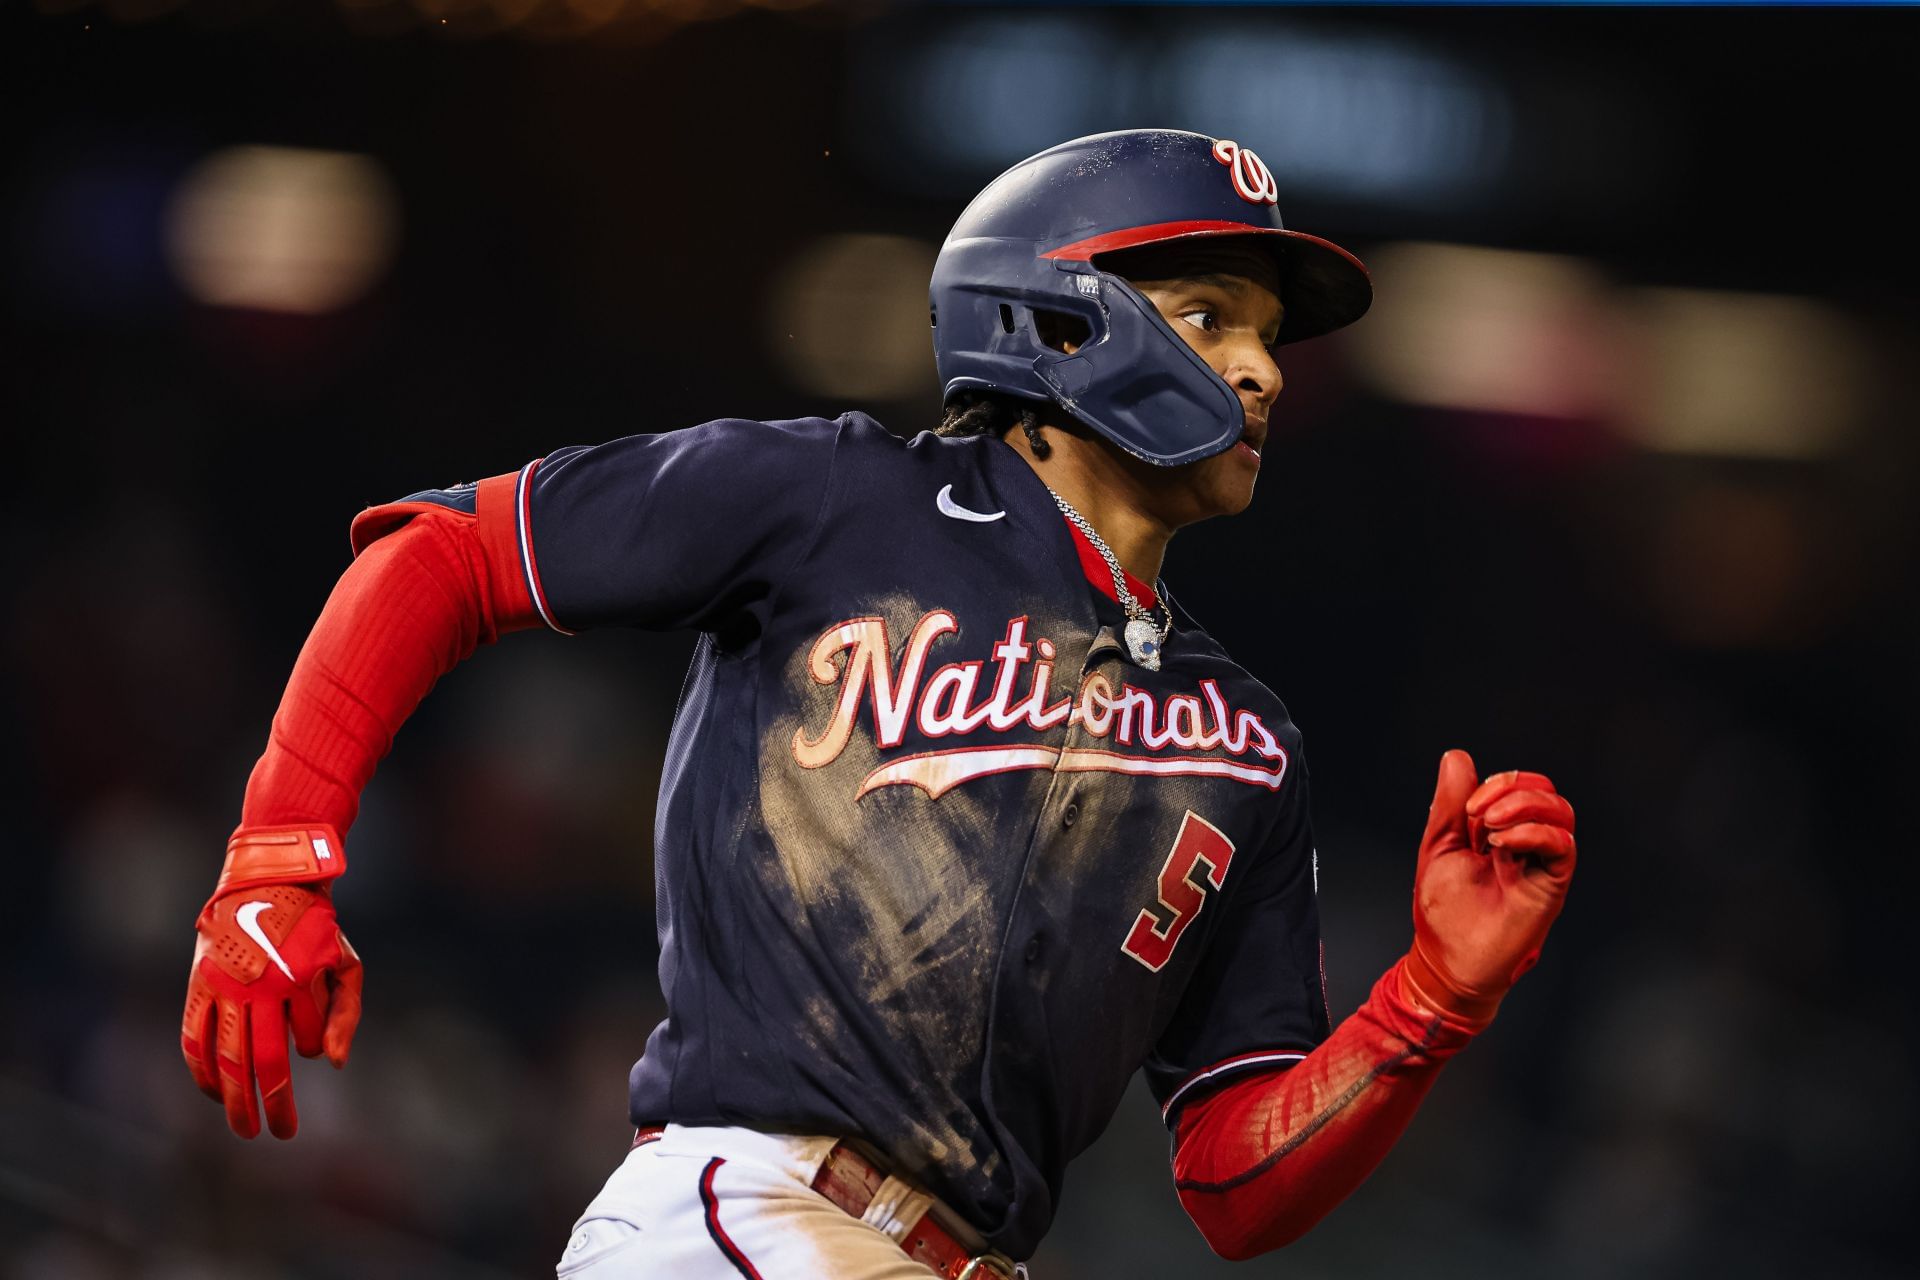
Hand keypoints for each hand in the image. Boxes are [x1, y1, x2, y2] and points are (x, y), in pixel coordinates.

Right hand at [181, 826, 361, 1138]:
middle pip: (261, 1062)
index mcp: (297, 979)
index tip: (309, 1045)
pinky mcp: (198, 985)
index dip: (309, 1047)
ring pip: (225, 1058)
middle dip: (272, 1105)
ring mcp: (223, 987)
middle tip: (279, 1134)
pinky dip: (201, 1070)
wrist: (268, 883)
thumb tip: (332, 1065)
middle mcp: (257, 987)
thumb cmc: (315, 930)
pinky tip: (212, 1091)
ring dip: (234, 1100)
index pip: (304, 1041)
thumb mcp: (346, 963)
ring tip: (244, 1128)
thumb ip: (346, 1014)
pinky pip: (193, 1039)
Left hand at [1403, 750, 1575, 1029]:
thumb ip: (1450, 803)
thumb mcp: (1440, 845)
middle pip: (1545, 792)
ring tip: (1490, 827)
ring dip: (1525, 806)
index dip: (1495, 783)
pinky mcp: (1550, 885)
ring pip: (1561, 813)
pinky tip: (1504, 844)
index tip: (1467, 808)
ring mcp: (1539, 864)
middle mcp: (1525, 844)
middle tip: (1478, 813)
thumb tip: (1457, 757)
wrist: (1448, 960)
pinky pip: (1564, 846)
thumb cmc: (1443, 912)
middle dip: (1513, 787)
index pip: (1517, 786)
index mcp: (1498, 832)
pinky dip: (1535, 832)